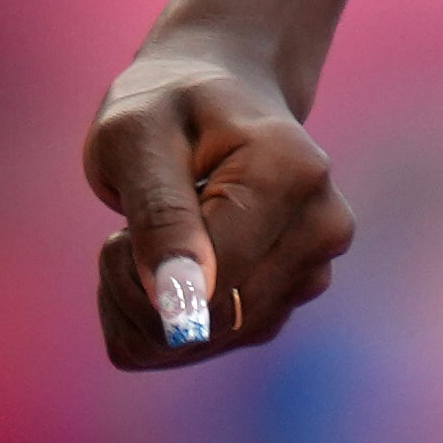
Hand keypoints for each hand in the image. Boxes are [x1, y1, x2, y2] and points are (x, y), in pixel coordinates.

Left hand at [83, 28, 352, 369]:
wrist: (213, 95)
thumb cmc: (167, 107)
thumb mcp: (137, 137)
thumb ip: (159, 217)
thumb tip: (182, 309)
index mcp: (295, 173)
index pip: (210, 279)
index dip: (138, 268)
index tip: (120, 225)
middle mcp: (323, 230)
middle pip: (209, 320)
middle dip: (140, 289)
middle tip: (128, 228)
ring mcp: (312, 272)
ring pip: (201, 342)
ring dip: (146, 304)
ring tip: (152, 235)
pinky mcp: (286, 303)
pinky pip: (198, 347)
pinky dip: (159, 317)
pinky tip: (166, 262)